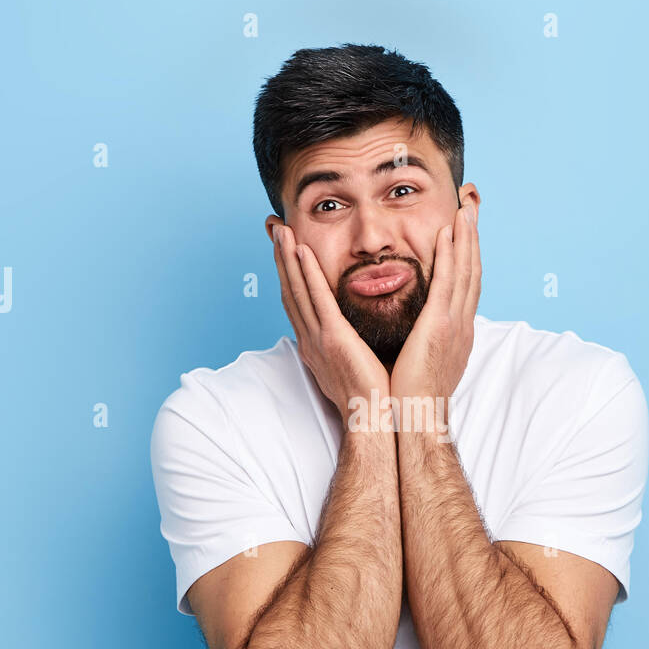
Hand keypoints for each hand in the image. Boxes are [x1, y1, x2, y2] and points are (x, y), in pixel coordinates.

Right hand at [271, 223, 391, 424]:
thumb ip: (350, 344)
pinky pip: (317, 300)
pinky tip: (301, 251)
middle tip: (273, 229)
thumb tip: (356, 333)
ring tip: (281, 230)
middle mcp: (310, 339)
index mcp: (316, 345)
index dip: (289, 274)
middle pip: (290, 290)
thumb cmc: (372, 397)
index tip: (285, 249)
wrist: (374, 420)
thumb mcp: (354, 364)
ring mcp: (319, 339)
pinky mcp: (334, 339)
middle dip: (280, 258)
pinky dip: (308, 274)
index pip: (298, 302)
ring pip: (298, 290)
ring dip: (288, 258)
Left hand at [389, 202, 479, 404]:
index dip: (468, 257)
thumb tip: (419, 330)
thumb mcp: (425, 360)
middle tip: (472, 210)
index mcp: (457, 331)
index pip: (466, 286)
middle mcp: (462, 323)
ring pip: (465, 271)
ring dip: (466, 238)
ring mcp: (454, 324)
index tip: (465, 233)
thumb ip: (425, 339)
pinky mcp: (440, 326)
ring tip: (465, 210)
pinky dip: (451, 255)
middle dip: (473, 239)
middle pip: (473, 271)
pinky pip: (448, 283)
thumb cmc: (414, 395)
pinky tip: (448, 233)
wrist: (417, 417)